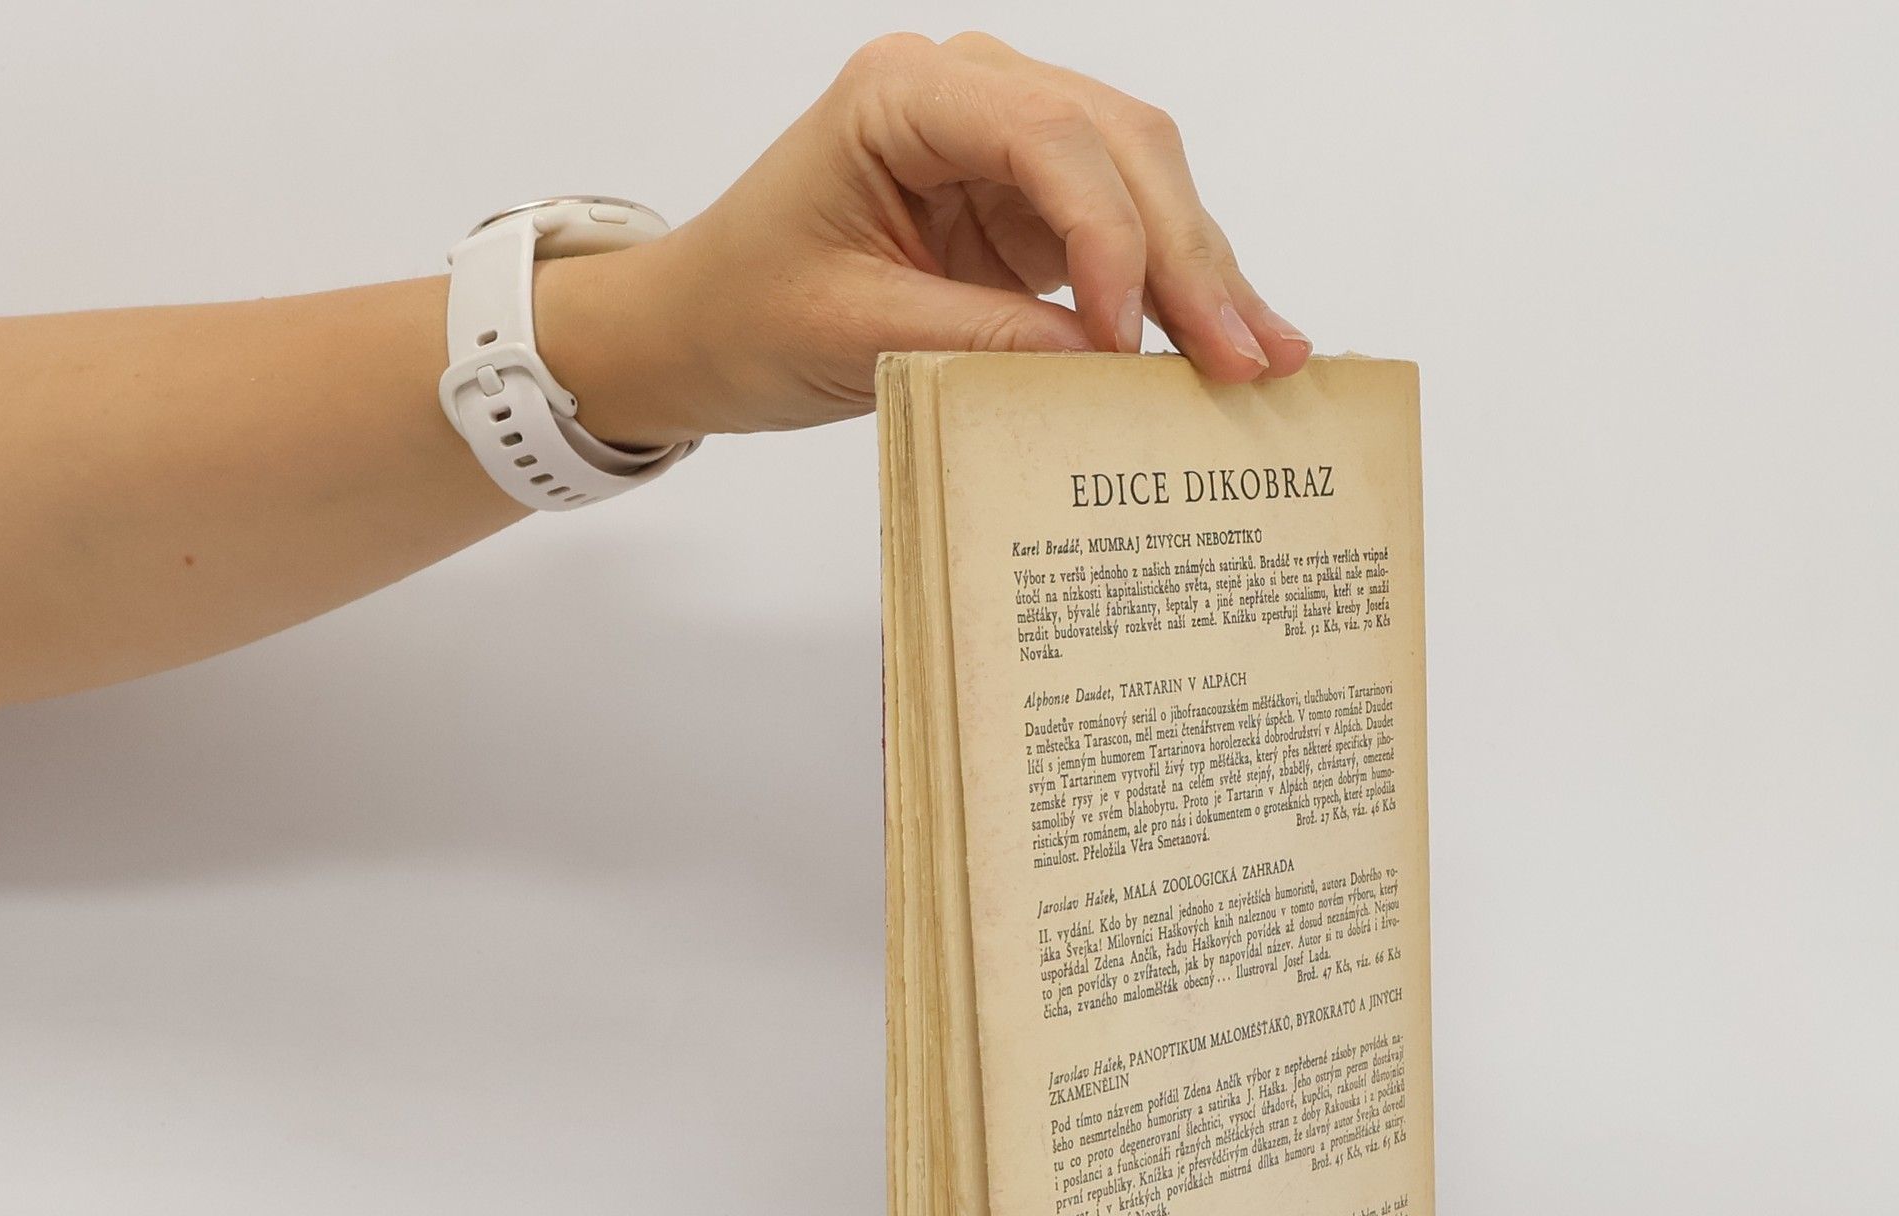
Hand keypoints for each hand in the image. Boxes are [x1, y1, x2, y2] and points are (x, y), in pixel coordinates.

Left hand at [538, 32, 1312, 446]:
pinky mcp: (1027, 208)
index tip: (1126, 342)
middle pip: (1118, 148)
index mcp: (905, 94)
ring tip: (1267, 357)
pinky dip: (1175, 290)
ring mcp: (1006, 146)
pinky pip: (1124, 234)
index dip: (1108, 237)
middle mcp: (969, 95)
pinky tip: (1233, 335)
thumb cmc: (749, 313)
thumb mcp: (853, 334)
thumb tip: (1104, 365)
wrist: (704, 327)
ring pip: (1141, 183)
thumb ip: (979, 337)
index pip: (1048, 139)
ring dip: (1206, 270)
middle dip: (1187, 255)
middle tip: (1242, 357)